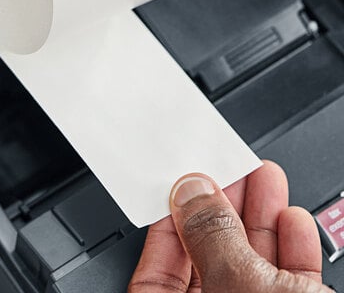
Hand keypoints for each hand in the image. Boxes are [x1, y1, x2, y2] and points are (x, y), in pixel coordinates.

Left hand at [129, 161, 330, 291]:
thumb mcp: (238, 285)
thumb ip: (212, 237)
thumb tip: (193, 192)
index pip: (157, 267)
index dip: (169, 219)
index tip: (181, 183)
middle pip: (208, 256)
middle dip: (221, 205)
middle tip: (224, 168)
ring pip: (250, 263)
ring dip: (260, 216)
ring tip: (261, 176)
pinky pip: (287, 281)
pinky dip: (292, 249)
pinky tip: (291, 219)